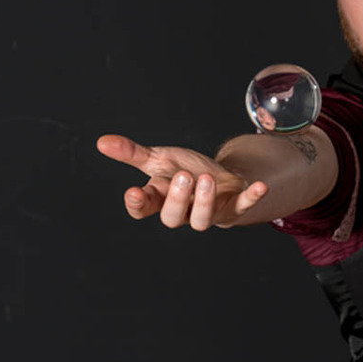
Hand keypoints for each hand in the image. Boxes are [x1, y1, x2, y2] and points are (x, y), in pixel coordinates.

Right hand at [96, 134, 267, 229]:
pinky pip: (243, 207)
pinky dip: (252, 198)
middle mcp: (183, 211)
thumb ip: (132, 153)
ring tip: (207, 179)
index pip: (143, 208)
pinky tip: (260, 186)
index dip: (138, 204)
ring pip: (203, 220)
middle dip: (178, 199)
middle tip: (183, 177)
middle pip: (173, 218)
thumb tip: (101, 141)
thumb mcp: (159, 158)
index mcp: (160, 198)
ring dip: (205, 201)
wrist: (218, 178)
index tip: (133, 193)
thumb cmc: (184, 170)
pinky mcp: (235, 208)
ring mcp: (209, 212)